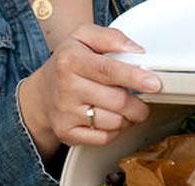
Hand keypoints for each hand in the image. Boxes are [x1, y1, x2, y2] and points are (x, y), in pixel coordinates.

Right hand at [18, 24, 160, 161]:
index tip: (154, 84)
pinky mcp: (68, 133)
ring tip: (122, 109)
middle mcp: (66, 88)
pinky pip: (105, 138)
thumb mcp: (83, 38)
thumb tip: (137, 51)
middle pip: (117, 101)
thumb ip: (111, 38)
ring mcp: (66, 113)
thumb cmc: (68, 65)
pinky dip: (115, 131)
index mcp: (71, 61)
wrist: (41, 95)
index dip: (135, 78)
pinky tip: (110, 120)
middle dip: (138, 104)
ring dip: (127, 118)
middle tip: (141, 101)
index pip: (109, 71)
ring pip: (115, 122)